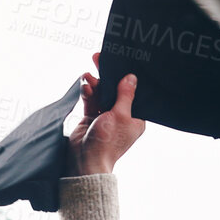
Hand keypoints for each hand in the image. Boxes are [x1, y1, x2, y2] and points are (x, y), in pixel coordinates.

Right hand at [69, 56, 145, 176]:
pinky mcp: (91, 118)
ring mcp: (105, 117)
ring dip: (94, 83)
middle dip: (106, 75)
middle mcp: (121, 116)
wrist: (86, 160)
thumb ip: (125, 95)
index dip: (126, 76)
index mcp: (135, 118)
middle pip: (115, 90)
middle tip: (98, 58)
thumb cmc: (108, 142)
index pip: (133, 92)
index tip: (119, 62)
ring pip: (101, 94)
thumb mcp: (120, 115)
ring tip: (87, 75)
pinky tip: (85, 86)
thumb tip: (131, 77)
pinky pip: (90, 101)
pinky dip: (88, 93)